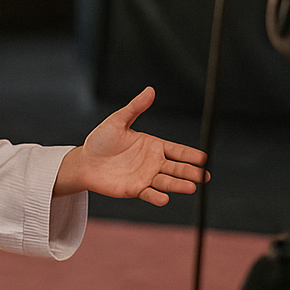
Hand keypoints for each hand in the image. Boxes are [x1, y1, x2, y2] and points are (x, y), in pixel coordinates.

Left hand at [53, 87, 208, 205]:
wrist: (85, 161)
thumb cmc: (101, 139)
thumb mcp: (118, 120)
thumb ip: (135, 107)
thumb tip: (150, 90)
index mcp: (152, 145)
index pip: (177, 150)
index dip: (190, 154)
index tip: (204, 158)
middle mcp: (153, 163)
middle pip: (176, 168)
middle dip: (191, 172)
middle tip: (205, 175)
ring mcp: (145, 177)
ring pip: (166, 182)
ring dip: (178, 185)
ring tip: (191, 187)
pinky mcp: (134, 189)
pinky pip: (148, 194)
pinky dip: (156, 197)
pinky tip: (164, 199)